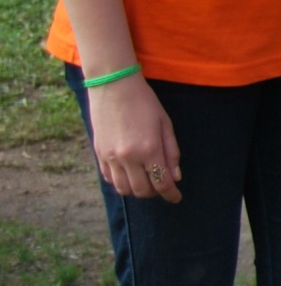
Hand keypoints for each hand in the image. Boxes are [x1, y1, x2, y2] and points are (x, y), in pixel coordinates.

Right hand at [85, 74, 182, 202]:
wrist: (113, 87)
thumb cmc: (144, 102)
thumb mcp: (165, 124)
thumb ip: (171, 152)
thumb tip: (176, 176)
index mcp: (148, 149)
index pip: (161, 183)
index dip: (171, 194)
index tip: (177, 198)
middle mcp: (127, 158)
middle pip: (142, 190)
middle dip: (155, 192)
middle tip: (163, 186)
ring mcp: (110, 158)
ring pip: (123, 189)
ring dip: (137, 190)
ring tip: (147, 182)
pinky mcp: (99, 155)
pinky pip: (109, 179)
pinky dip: (121, 182)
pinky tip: (129, 175)